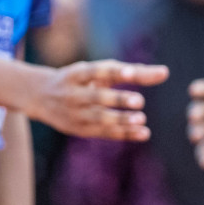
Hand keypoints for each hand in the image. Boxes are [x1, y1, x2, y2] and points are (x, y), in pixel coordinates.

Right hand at [29, 60, 167, 140]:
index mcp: (76, 73)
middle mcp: (73, 94)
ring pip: (99, 118)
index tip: (131, 73)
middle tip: (140, 100)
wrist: (39, 97)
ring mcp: (75, 114)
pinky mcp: (80, 130)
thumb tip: (164, 72)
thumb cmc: (79, 80)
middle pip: (96, 97)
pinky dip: (124, 133)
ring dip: (121, 120)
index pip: (96, 71)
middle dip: (117, 99)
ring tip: (141, 118)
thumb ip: (130, 71)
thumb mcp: (96, 71)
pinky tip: (143, 133)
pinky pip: (104, 133)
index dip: (113, 72)